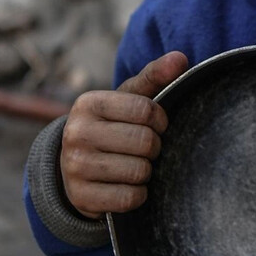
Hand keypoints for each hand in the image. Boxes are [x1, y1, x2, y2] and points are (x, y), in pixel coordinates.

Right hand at [60, 51, 188, 219]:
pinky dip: (138, 195)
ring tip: (135, 165)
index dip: (161, 120)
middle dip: (154, 147)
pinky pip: (130, 198)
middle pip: (145, 142)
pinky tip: (128, 186)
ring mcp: (75, 167)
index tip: (158, 125)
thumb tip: (181, 57)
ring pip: (139, 172)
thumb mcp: (128, 98)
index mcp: (88, 103)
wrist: (73, 166)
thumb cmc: (112, 125)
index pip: (145, 109)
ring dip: (147, 172)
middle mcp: (76, 133)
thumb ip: (154, 76)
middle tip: (146, 149)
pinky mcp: (81, 197)